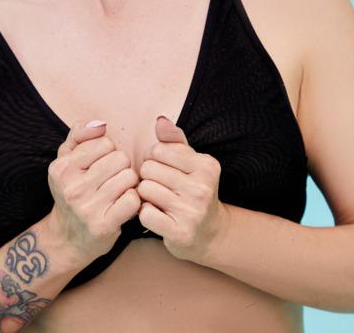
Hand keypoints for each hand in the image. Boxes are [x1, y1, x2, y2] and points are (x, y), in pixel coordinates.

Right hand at [46, 120, 141, 265]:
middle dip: (121, 167)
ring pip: (129, 177)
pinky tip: (124, 205)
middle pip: (120, 158)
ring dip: (129, 184)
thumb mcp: (66, 161)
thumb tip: (100, 123)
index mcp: (62, 168)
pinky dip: (134, 201)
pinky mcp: (103, 226)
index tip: (101, 165)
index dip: (109, 152)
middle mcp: (72, 188)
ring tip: (119, 191)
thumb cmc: (72, 191)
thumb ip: (79, 135)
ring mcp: (87, 208)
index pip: (104, 142)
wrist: (67, 238)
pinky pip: (133, 199)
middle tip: (113, 179)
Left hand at [137, 115, 228, 262]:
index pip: (159, 149)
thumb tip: (160, 120)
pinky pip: (145, 214)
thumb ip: (174, 140)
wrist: (210, 232)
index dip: (153, 158)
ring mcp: (192, 212)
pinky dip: (145, 214)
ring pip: (144, 190)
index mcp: (206, 165)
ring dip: (144, 195)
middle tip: (157, 185)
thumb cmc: (194, 190)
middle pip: (148, 169)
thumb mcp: (190, 162)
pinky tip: (156, 215)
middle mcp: (202, 188)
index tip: (161, 168)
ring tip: (156, 199)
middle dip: (147, 176)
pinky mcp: (180, 232)